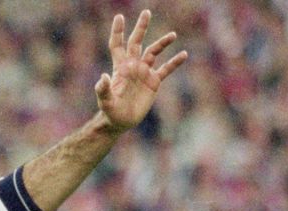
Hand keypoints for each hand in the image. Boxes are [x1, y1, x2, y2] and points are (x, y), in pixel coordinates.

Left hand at [95, 10, 188, 134]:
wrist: (121, 121)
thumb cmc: (110, 111)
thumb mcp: (105, 101)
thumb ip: (103, 89)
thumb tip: (103, 76)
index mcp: (120, 67)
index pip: (117, 44)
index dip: (118, 31)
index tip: (120, 17)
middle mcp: (133, 65)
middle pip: (136, 42)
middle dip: (141, 28)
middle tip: (146, 12)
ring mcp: (144, 72)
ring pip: (153, 52)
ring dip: (162, 43)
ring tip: (173, 35)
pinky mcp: (154, 82)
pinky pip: (166, 69)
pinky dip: (174, 62)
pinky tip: (184, 55)